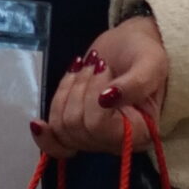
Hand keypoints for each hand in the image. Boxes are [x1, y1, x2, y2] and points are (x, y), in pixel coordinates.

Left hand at [33, 14, 169, 160]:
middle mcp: (116, 142)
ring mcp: (95, 138)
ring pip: (62, 126)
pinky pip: (54, 139)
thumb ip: (136, 84)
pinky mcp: (77, 130)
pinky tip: (37, 124)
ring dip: (68, 91)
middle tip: (97, 63)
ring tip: (84, 69)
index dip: (92, 96)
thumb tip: (106, 100)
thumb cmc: (144, 54)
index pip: (99, 127)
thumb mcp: (151, 63)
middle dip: (81, 87)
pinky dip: (45, 130)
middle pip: (76, 127)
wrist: (130, 46)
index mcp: (140, 133)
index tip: (104, 67)